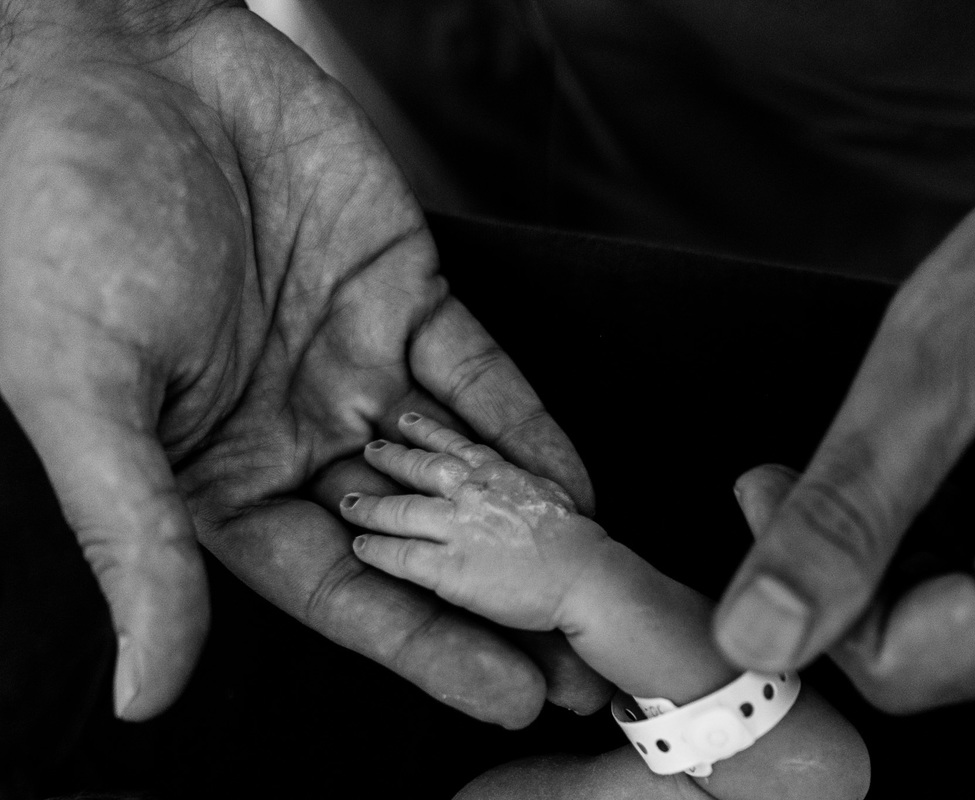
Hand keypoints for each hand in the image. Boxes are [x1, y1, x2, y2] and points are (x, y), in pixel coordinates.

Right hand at [0, 4, 595, 724]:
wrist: (110, 57)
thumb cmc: (55, 218)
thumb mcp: (81, 391)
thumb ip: (132, 539)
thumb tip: (144, 689)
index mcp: (216, 477)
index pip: (339, 587)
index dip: (423, 645)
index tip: (505, 693)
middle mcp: (295, 433)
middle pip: (420, 539)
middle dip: (500, 600)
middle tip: (586, 663)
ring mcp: (354, 365)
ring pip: (462, 464)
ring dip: (531, 522)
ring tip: (600, 581)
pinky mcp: (401, 292)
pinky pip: (478, 372)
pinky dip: (528, 422)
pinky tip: (575, 477)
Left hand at [342, 414, 609, 631]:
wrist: (585, 575)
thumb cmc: (579, 541)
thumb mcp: (551, 493)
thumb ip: (524, 484)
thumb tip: (518, 484)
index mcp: (499, 473)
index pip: (456, 445)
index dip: (428, 432)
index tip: (408, 421)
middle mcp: (472, 492)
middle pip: (420, 468)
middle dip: (392, 458)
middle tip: (369, 450)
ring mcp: (457, 528)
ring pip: (401, 510)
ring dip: (371, 506)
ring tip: (348, 502)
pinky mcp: (448, 568)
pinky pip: (401, 554)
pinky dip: (377, 549)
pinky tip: (360, 546)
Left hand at [714, 61, 974, 710]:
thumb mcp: (943, 360)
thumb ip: (847, 508)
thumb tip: (760, 628)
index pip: (901, 671)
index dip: (812, 593)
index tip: (774, 492)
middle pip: (950, 655)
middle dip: (867, 565)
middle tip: (838, 457)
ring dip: (925, 546)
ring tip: (925, 436)